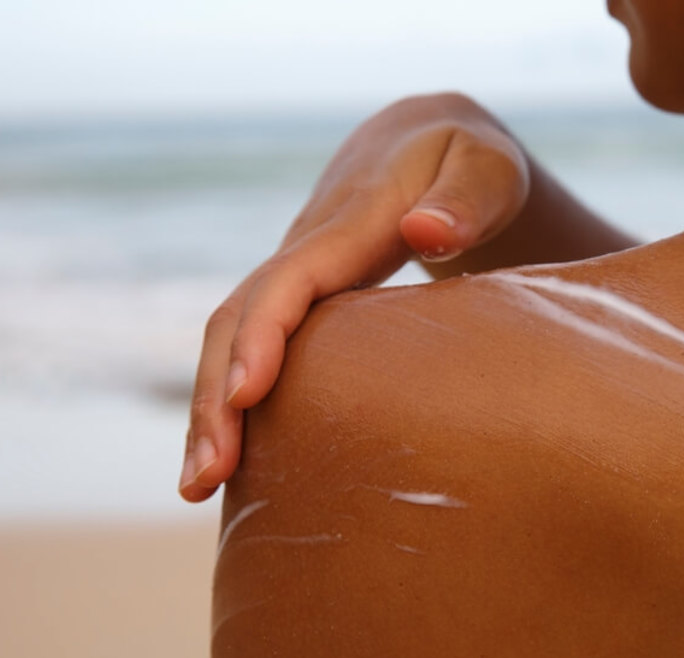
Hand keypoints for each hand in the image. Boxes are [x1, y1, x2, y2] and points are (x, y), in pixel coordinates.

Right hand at [178, 93, 532, 501]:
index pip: (291, 279)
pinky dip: (230, 403)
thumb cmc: (468, 161)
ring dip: (208, 411)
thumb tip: (425, 233)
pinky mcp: (296, 303)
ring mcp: (293, 276)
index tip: (244, 396)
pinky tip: (231, 462)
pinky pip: (249, 347)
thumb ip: (467, 198)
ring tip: (198, 488)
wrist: (420, 144)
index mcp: (351, 221)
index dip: (263, 335)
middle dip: (213, 396)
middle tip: (205, 478)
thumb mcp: (486, 166)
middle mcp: (305, 250)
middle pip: (237, 319)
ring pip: (230, 339)